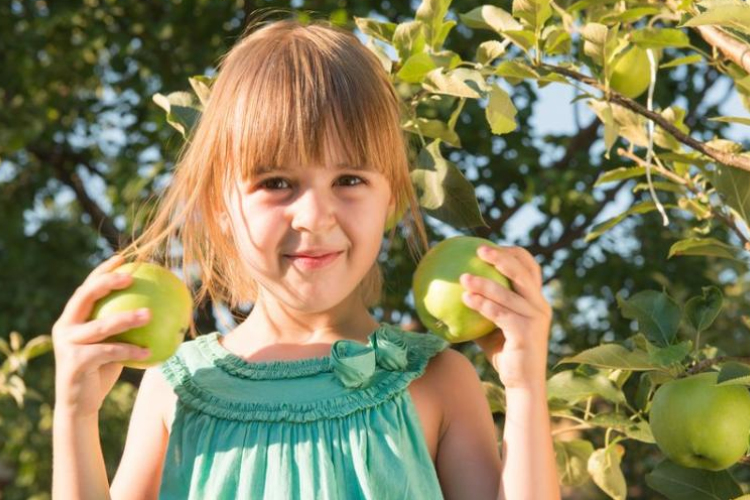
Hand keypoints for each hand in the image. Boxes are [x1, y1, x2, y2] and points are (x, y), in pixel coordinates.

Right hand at [52, 254, 151, 418]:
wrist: (80, 404)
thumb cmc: (101, 371)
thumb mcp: (112, 345)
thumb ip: (124, 327)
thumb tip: (160, 309)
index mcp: (72, 318)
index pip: (86, 287)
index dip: (102, 270)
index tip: (123, 258)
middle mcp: (65, 327)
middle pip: (85, 297)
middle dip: (107, 282)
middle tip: (131, 277)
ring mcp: (67, 344)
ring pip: (101, 326)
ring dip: (127, 318)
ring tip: (149, 314)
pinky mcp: (75, 362)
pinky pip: (109, 352)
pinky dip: (131, 350)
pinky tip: (150, 351)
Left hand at [459, 245, 551, 389]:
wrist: (522, 384)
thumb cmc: (504, 353)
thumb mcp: (492, 325)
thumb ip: (481, 306)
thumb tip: (455, 290)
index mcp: (535, 300)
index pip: (530, 267)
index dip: (513, 253)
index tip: (490, 246)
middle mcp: (539, 305)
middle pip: (522, 272)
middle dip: (501, 257)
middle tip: (478, 249)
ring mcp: (535, 319)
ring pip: (508, 293)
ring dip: (484, 283)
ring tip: (463, 277)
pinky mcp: (527, 333)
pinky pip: (501, 314)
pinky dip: (483, 305)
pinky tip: (465, 298)